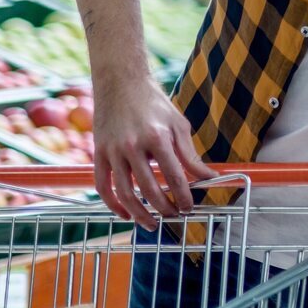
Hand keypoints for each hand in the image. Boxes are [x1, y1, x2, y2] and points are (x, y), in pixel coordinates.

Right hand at [93, 75, 217, 229]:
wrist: (121, 84)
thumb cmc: (154, 104)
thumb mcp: (178, 125)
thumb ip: (190, 154)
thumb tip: (209, 177)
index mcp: (158, 137)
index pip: (174, 176)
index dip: (184, 196)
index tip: (190, 207)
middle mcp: (133, 146)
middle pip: (150, 189)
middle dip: (165, 208)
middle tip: (174, 216)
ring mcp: (113, 152)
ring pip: (126, 194)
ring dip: (140, 214)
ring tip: (152, 224)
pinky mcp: (99, 154)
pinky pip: (103, 187)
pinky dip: (113, 205)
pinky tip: (125, 214)